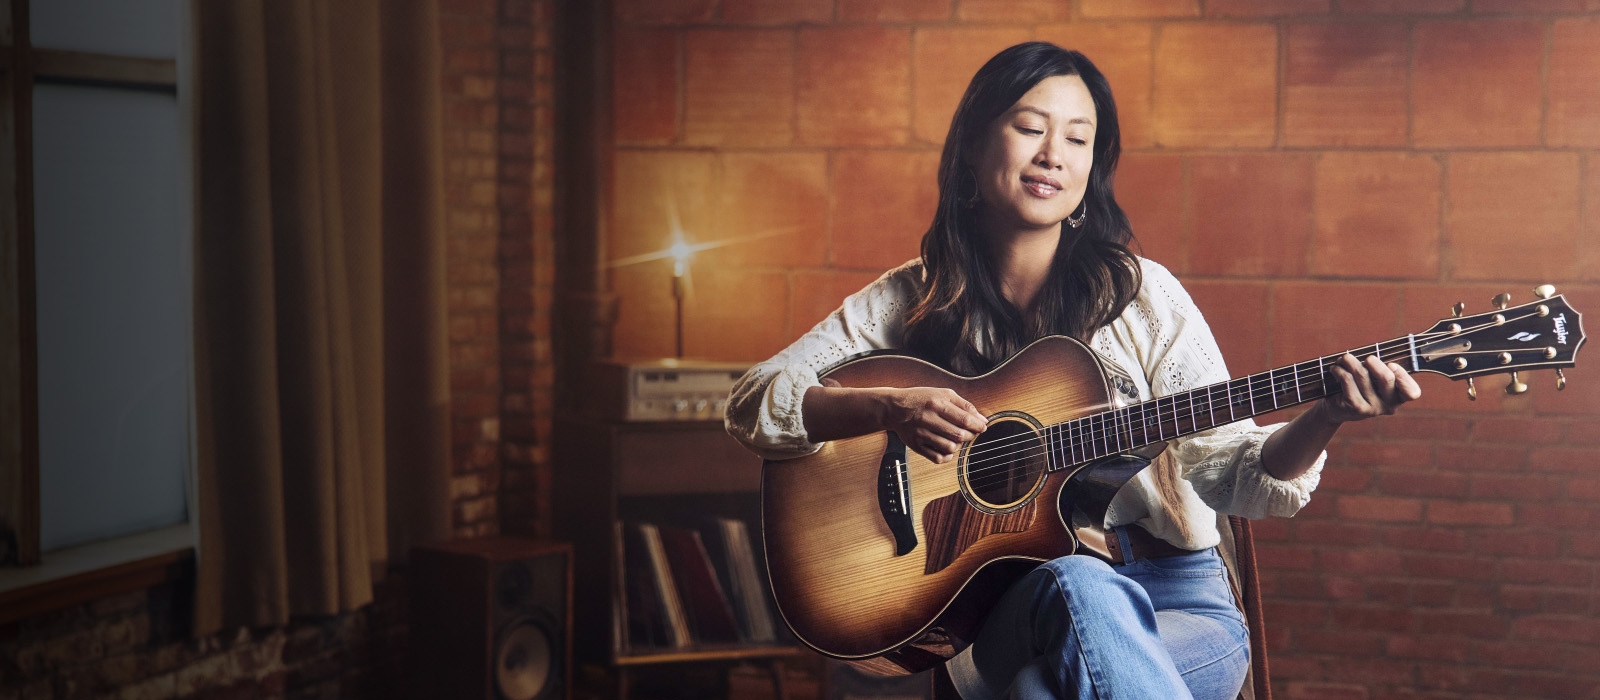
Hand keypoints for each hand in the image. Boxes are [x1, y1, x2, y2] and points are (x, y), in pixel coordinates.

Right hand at [865, 384, 987, 463]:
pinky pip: (937, 458)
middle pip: (959, 435)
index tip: (982, 427)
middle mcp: (928, 419)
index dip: (978, 426)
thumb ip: (964, 405)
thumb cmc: (921, 399)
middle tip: (969, 432)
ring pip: (950, 447)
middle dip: (970, 435)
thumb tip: (982, 420)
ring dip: (958, 445)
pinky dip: (947, 456)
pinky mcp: (916, 446)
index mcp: (937, 403)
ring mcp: (921, 434)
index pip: (965, 419)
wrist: (894, 408)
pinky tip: (946, 448)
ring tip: (956, 438)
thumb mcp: (943, 394)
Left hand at [1315, 352, 1422, 424]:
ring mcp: (1372, 408)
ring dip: (1350, 361)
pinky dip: (1340, 370)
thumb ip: (1381, 368)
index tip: (1391, 365)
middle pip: (1387, 378)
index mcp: (1399, 397)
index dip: (1403, 377)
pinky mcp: (1355, 406)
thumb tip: (1374, 354)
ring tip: (1344, 358)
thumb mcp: (1374, 378)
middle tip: (1367, 358)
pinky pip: (1348, 380)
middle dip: (1374, 362)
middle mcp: (1388, 405)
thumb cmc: (1359, 386)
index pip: (1412, 392)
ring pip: (1363, 375)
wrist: (1335, 409)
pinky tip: (1335, 369)